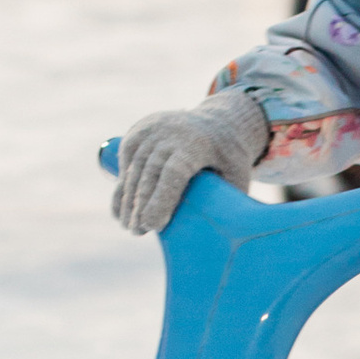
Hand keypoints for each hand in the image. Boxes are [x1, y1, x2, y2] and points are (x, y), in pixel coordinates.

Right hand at [112, 93, 271, 233]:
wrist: (215, 120)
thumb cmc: (229, 156)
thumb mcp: (239, 173)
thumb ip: (232, 201)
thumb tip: (229, 238)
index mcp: (197, 143)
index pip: (174, 172)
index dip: (161, 199)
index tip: (153, 225)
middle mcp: (170, 133)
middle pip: (149, 173)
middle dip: (140, 205)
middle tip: (138, 232)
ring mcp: (150, 130)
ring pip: (133, 169)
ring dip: (128, 201)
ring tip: (130, 227)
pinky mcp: (137, 133)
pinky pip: (125, 164)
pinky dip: (122, 188)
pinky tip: (120, 212)